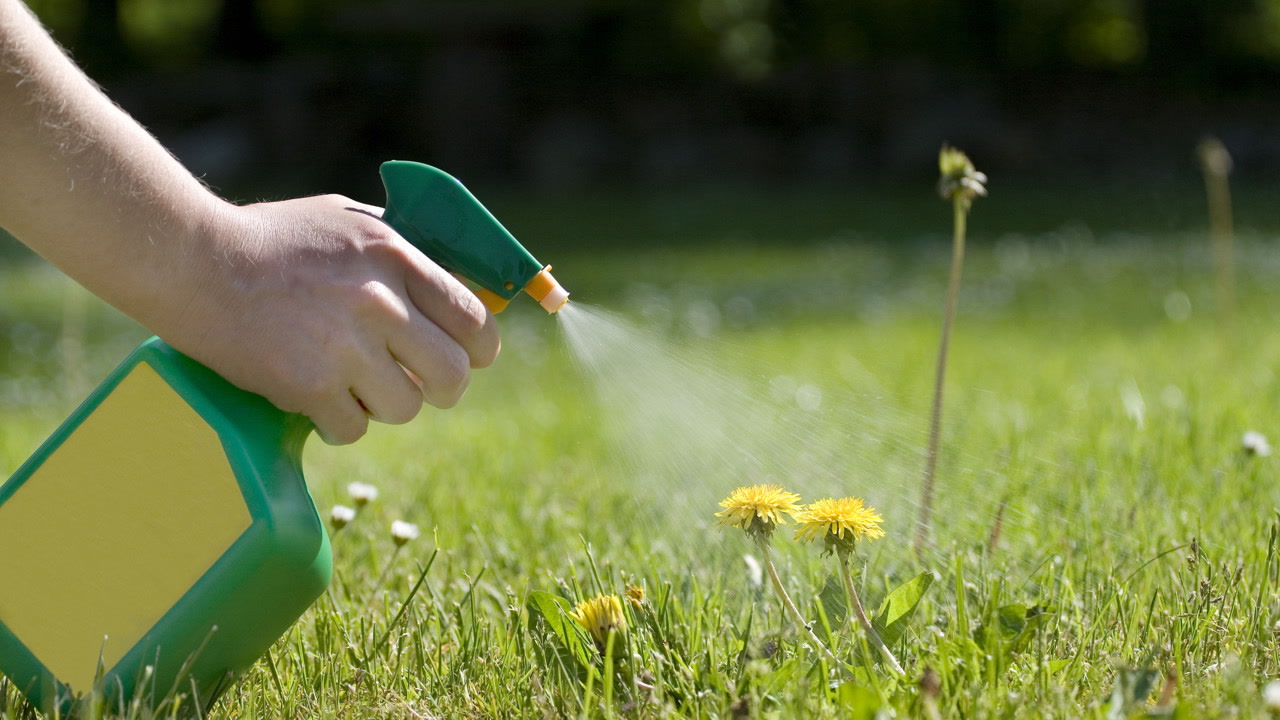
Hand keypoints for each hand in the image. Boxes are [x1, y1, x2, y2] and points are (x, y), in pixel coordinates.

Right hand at [171, 194, 500, 444]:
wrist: (192, 261)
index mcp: (396, 256)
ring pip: (406, 407)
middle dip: (442, 388)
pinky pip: (354, 428)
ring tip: (353, 384)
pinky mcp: (308, 386)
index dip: (480, 348)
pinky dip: (338, 422)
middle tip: (418, 385)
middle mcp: (380, 301)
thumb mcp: (348, 221)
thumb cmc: (271, 239)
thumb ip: (403, 251)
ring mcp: (345, 346)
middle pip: (453, 375)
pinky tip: (316, 397)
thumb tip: (458, 284)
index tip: (470, 357)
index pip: (474, 319)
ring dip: (384, 404)